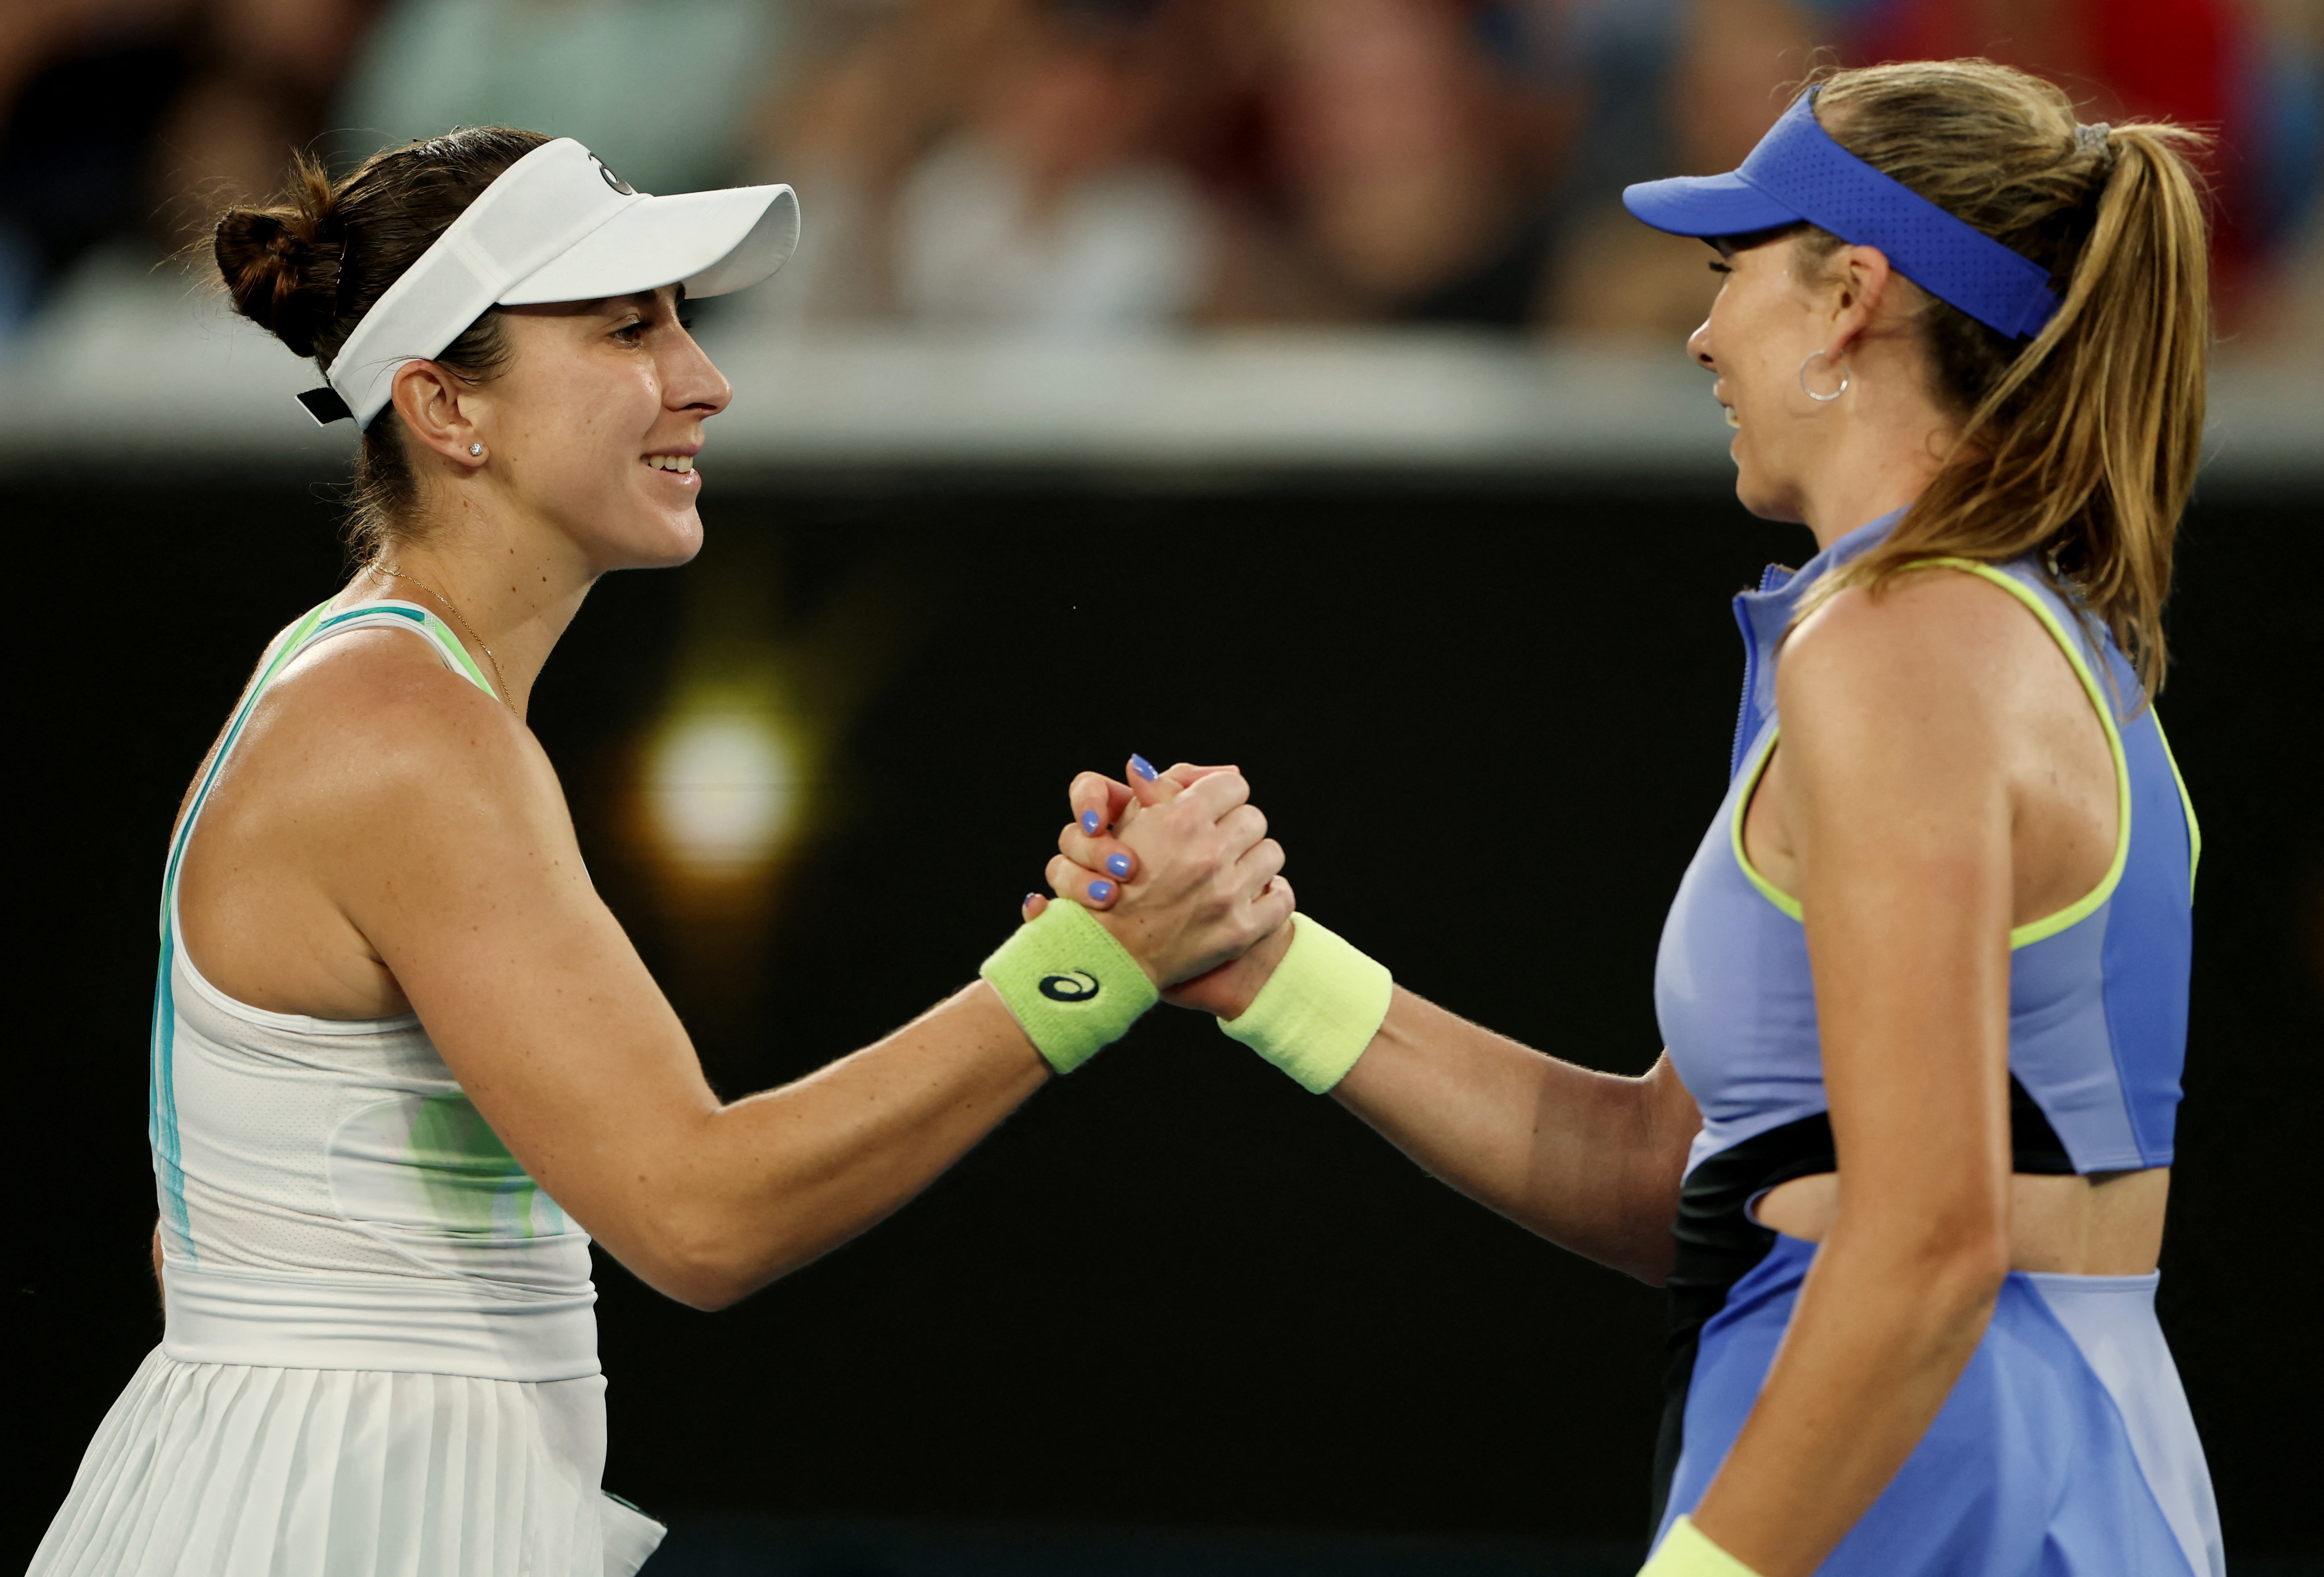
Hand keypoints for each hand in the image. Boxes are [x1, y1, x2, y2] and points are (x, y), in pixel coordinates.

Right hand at [1022, 757, 1293, 1012]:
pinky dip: (1270, 897)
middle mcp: (1208, 853)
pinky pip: (1282, 897)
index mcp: (1182, 819)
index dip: (1221, 797)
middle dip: (1237, 830)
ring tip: (1232, 872)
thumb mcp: (1127, 827)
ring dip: (1254, 861)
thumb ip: (1158, 789)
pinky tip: (1250, 898)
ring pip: (1272, 854)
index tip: (1212, 812)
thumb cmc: (1113, 884)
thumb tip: (1176, 765)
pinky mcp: (1242, 930)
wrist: (1109, 957)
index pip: (1232, 785)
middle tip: (1219, 845)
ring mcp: (1228, 893)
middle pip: (1254, 818)